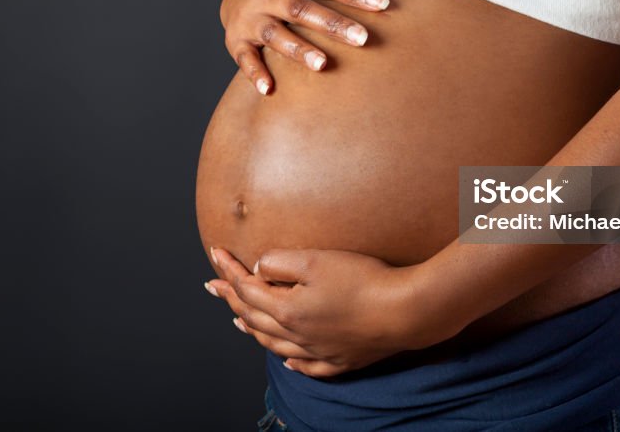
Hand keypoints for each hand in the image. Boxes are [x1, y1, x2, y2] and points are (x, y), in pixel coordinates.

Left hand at [204, 247, 460, 377]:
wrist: (405, 311)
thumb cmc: (364, 281)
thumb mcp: (316, 260)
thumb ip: (280, 262)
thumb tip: (259, 269)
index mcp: (287, 310)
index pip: (248, 288)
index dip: (229, 269)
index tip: (214, 252)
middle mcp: (297, 335)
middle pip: (255, 317)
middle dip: (231, 299)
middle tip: (214, 286)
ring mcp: (319, 350)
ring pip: (275, 344)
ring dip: (253, 330)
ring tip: (239, 321)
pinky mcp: (342, 359)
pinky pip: (307, 366)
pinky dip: (292, 361)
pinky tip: (288, 360)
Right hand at [220, 0, 390, 94]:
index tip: (382, 4)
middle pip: (301, 9)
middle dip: (332, 24)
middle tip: (363, 39)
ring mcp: (250, 18)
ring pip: (274, 34)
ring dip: (298, 50)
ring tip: (323, 65)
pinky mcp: (236, 41)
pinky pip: (245, 58)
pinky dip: (255, 74)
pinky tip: (270, 89)